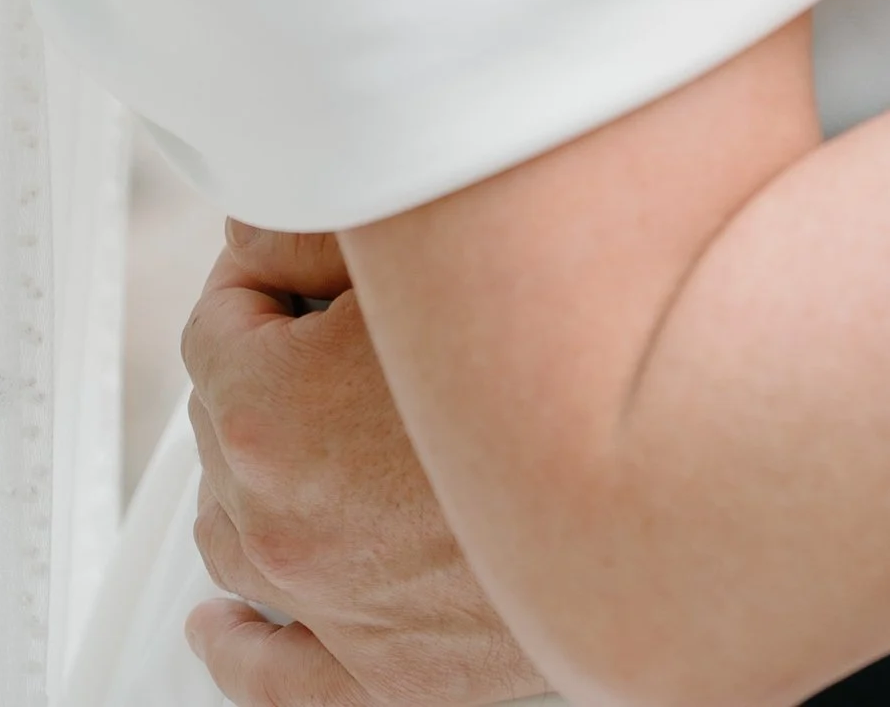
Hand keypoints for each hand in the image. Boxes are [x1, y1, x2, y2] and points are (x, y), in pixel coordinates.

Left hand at [183, 226, 540, 706]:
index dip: (263, 276)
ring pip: (242, 544)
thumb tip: (253, 233)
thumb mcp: (420, 242)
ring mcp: (337, 608)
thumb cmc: (561, 338)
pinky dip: (245, 650)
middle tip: (348, 325)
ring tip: (305, 436)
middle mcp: (284, 526)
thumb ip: (308, 228)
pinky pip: (281, 680)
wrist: (672, 460)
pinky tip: (225, 631)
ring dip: (258, 484)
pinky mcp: (398, 672)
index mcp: (269, 417)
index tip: (308, 261)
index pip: (218, 325)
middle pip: (230, 429)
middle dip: (274, 370)